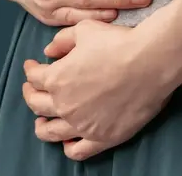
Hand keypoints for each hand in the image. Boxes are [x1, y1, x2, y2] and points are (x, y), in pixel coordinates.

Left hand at [21, 20, 175, 160]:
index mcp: (56, 78)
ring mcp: (82, 124)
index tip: (32, 66)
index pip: (34, 77)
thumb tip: (49, 51)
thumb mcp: (85, 30)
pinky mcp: (102, 137)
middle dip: (31, 94)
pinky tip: (68, 142)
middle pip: (37, 105)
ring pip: (51, 132)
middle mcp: (64, 105)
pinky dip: (69, 148)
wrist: (151, 61)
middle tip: (32, 90)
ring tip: (42, 122)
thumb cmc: (119, 42)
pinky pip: (78, 151)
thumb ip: (62, 40)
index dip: (30, 70)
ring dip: (42, 126)